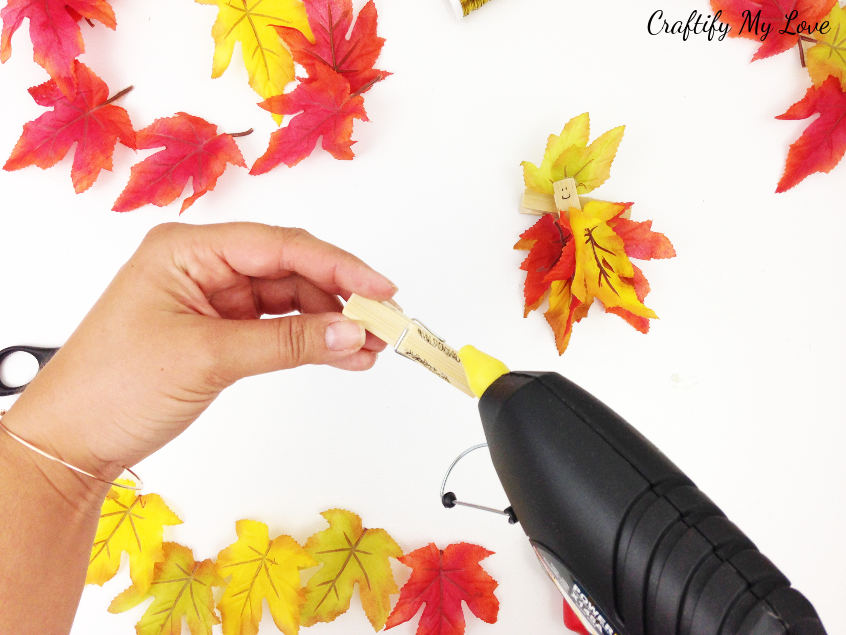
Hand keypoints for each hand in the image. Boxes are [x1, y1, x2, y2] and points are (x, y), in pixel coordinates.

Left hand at [3, 222, 395, 486]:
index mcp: (188, 249)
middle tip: (383, 323)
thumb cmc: (114, 387)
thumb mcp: (209, 358)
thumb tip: (352, 331)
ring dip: (330, 323)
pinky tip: (342, 354)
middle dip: (340, 296)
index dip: (338, 265)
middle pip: (290, 269)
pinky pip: (278, 327)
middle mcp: (203, 266)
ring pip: (289, 299)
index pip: (279, 246)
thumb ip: (287, 342)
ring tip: (368, 347)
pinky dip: (310, 342)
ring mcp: (213, 298)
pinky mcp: (220, 330)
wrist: (73, 442)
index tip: (381, 288)